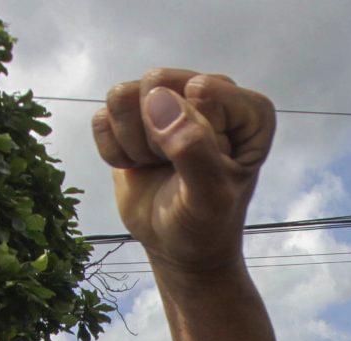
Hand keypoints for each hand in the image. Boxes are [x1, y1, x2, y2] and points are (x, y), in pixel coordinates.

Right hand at [92, 70, 275, 275]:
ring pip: (122, 96)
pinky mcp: (133, 116)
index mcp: (247, 110)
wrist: (179, 246)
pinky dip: (115, 152)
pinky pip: (103, 118)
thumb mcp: (209, 196)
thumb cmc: (205, 223)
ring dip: (134, 143)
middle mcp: (208, 93)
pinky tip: (140, 166)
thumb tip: (157, 100)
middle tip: (176, 168)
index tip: (203, 168)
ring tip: (158, 165)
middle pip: (155, 83)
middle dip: (156, 136)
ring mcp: (168, 100)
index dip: (191, 134)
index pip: (199, 90)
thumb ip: (192, 149)